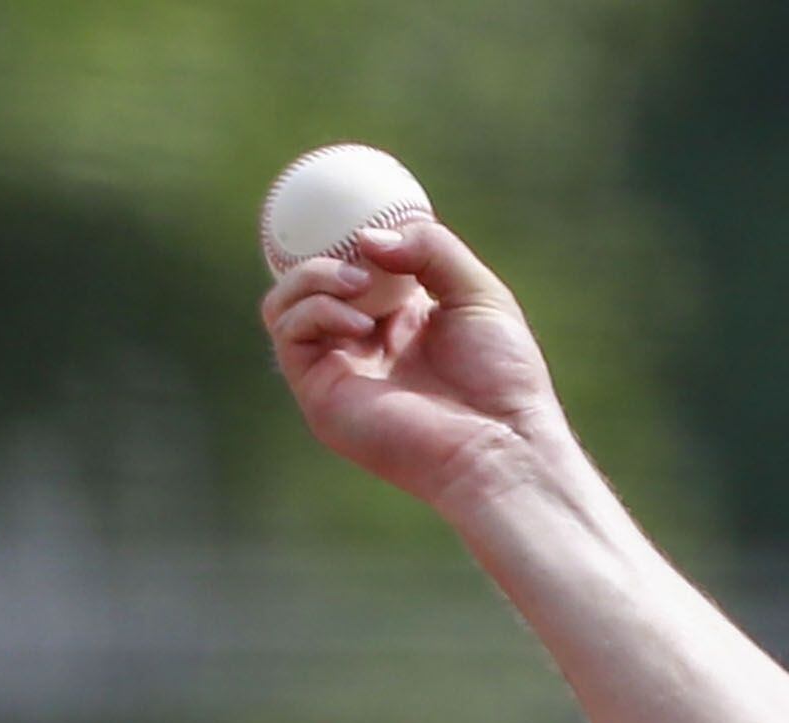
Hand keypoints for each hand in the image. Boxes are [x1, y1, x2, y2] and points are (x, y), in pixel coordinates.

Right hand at [260, 215, 564, 511]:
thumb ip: (429, 249)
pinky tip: (360, 323)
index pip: (353, 267)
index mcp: (400, 321)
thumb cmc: (503, 378)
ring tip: (362, 284)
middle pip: (308, 281)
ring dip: (314, 276)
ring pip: (285, 303)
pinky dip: (315, 310)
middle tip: (358, 246)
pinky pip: (288, 332)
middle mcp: (364, 345)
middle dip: (324, 251)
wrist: (502, 445)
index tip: (362, 211)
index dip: (347, 234)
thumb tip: (366, 237)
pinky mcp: (320, 395)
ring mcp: (338, 371)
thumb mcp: (477, 291)